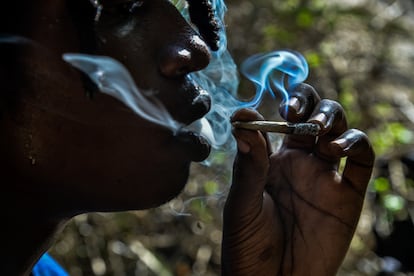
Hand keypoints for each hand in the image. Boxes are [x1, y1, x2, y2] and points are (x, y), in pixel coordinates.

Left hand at [221, 84, 374, 274]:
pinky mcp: (347, 194)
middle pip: (313, 115)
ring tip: (316, 132)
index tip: (276, 106)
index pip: (281, 119)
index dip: (283, 104)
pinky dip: (355, 143)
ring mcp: (324, 175)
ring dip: (331, 117)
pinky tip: (336, 149)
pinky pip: (362, 160)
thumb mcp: (242, 204)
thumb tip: (241, 119)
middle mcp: (300, 162)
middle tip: (296, 113)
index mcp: (271, 160)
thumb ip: (247, 164)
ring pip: (339, 128)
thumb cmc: (248, 245)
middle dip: (309, 103)